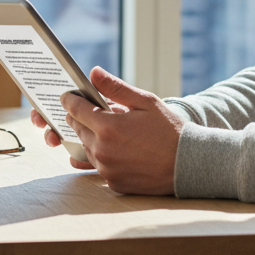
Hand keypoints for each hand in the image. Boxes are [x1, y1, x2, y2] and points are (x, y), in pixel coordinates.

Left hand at [30, 66, 183, 193]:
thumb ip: (116, 87)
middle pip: (77, 128)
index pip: (75, 109)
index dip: (70, 100)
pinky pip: (98, 166)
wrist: (187, 164)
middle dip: (81, 117)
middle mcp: (102, 150)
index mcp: (107, 127)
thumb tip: (93, 72)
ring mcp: (106, 169)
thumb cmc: (169, 129)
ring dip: (92, 137)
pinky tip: (119, 149)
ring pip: (85, 148)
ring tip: (111, 130)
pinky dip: (104, 156)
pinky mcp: (113, 182)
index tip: (68, 96)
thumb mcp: (145, 102)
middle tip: (94, 110)